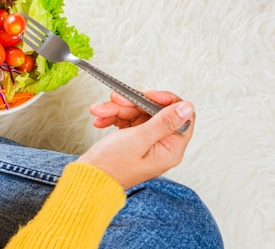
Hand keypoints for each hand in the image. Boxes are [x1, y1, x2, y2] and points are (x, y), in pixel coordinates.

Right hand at [78, 92, 194, 189]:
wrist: (87, 179)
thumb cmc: (111, 167)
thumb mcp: (139, 140)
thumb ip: (164, 122)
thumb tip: (187, 107)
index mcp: (170, 149)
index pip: (181, 116)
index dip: (165, 101)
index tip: (147, 95)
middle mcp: (161, 145)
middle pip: (155, 111)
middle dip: (133, 104)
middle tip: (116, 100)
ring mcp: (146, 142)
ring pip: (138, 113)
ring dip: (117, 109)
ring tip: (100, 112)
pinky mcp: (132, 139)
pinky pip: (127, 119)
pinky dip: (113, 116)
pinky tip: (101, 120)